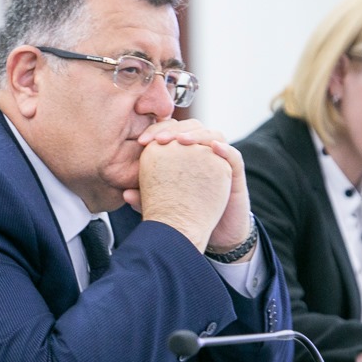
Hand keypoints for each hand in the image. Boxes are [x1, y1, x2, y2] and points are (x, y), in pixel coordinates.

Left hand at [125, 120, 229, 250]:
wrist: (216, 234)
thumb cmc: (186, 216)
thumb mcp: (162, 208)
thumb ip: (145, 200)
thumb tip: (125, 195)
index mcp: (183, 154)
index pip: (171, 131)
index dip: (156, 131)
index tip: (141, 141)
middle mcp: (201, 152)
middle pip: (191, 127)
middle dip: (174, 129)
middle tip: (159, 140)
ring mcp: (219, 160)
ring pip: (213, 135)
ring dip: (197, 134)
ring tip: (182, 141)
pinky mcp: (235, 173)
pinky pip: (233, 156)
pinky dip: (224, 149)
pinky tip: (213, 148)